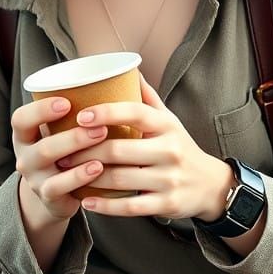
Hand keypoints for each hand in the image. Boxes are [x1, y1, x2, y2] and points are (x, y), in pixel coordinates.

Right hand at [11, 96, 110, 220]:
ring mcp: (34, 179)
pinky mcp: (48, 197)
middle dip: (72, 135)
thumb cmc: (65, 150)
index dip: (40, 110)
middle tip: (101, 126)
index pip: (21, 119)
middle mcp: (25, 157)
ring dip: (78, 151)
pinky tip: (98, 167)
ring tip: (103, 142)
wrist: (56, 194)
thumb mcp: (60, 131)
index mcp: (25, 135)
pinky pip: (60, 187)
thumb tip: (126, 74)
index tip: (67, 102)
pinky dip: (79, 176)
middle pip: (42, 146)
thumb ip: (79, 108)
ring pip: (50, 165)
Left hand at [57, 75, 232, 220]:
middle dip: (85, 151)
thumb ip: (147, 97)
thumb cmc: (180, 146)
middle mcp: (169, 150)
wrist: (210, 185)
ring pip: (120, 179)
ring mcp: (168, 179)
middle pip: (119, 150)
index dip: (107, 113)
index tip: (81, 116)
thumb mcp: (169, 120)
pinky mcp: (166, 204)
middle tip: (62, 151)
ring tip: (67, 173)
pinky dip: (105, 206)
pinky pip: (130, 207)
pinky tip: (86, 201)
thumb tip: (128, 67)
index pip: (135, 113)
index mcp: (166, 126)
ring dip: (89, 177)